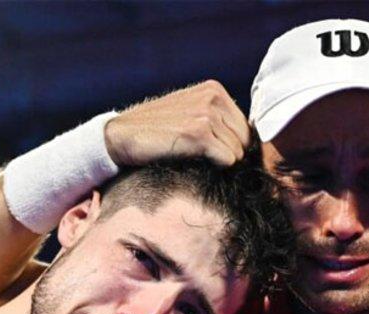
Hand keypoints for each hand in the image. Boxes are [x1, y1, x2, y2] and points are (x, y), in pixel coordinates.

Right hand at [105, 80, 250, 166]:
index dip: (236, 146)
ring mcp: (206, 114)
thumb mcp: (189, 114)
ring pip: (237, 153)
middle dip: (232, 155)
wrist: (120, 136)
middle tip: (206, 162)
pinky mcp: (198, 133)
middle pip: (245, 141)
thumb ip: (217, 121)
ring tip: (195, 160)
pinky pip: (227, 160)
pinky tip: (192, 163)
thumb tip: (247, 147)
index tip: (217, 156)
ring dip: (220, 164)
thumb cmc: (156, 132)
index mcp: (214, 90)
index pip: (247, 127)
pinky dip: (214, 169)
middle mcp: (213, 97)